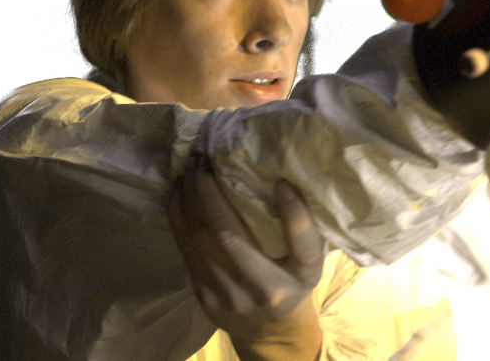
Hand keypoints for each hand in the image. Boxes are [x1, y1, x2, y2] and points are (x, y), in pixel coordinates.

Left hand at [167, 156, 324, 359]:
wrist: (270, 331)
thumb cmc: (293, 282)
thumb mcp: (311, 260)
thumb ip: (302, 229)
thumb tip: (281, 179)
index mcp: (302, 278)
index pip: (302, 246)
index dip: (294, 214)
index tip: (281, 182)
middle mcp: (266, 290)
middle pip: (231, 236)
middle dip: (212, 192)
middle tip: (205, 158)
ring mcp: (230, 296)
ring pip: (201, 240)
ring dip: (190, 199)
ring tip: (190, 167)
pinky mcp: (204, 296)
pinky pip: (186, 249)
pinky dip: (179, 216)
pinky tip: (178, 192)